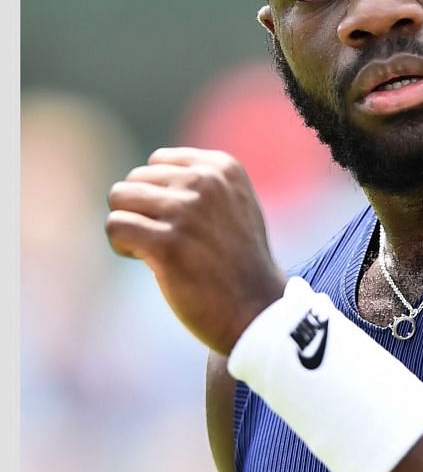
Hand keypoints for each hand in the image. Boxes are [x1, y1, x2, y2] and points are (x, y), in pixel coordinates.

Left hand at [105, 148, 288, 355]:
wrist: (258, 309)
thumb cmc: (237, 261)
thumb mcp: (233, 204)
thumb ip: (198, 181)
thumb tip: (143, 175)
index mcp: (223, 168)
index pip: (158, 161)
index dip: (159, 193)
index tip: (183, 222)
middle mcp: (207, 182)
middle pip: (134, 179)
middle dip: (141, 210)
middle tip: (170, 241)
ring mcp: (188, 211)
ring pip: (118, 198)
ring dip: (129, 226)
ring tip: (157, 249)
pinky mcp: (168, 244)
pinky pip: (115, 226)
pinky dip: (122, 245)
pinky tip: (147, 261)